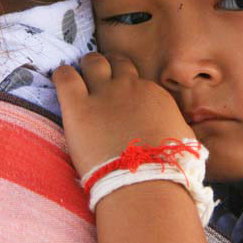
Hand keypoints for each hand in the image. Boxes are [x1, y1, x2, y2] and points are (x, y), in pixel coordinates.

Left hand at [52, 52, 194, 177]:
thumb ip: (173, 123)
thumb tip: (171, 125)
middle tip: (99, 80)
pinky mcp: (78, 106)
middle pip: (116, 62)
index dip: (127, 86)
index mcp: (153, 95)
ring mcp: (104, 94)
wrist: (145, 180)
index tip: (121, 97)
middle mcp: (129, 87)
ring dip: (87, 67)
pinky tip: (60, 80)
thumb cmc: (168, 166)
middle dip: (108, 67)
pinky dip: (62, 75)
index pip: (136, 78)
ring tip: (79, 78)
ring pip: (93, 62)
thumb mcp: (182, 137)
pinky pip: (65, 76)